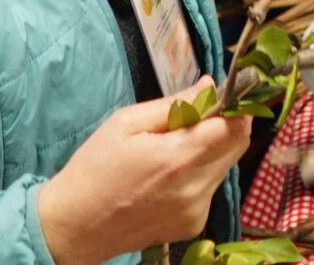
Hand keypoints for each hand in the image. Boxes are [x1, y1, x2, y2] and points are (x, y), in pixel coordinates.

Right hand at [35, 88, 251, 264]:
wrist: (75, 227)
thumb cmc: (95, 168)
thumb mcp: (126, 123)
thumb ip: (174, 104)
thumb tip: (210, 85)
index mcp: (178, 158)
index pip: (235, 127)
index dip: (233, 106)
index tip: (221, 96)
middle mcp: (195, 187)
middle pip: (238, 146)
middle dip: (227, 125)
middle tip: (200, 117)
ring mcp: (196, 211)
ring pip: (225, 166)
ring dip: (213, 150)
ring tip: (177, 148)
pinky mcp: (192, 225)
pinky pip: (210, 189)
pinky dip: (201, 175)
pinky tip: (170, 176)